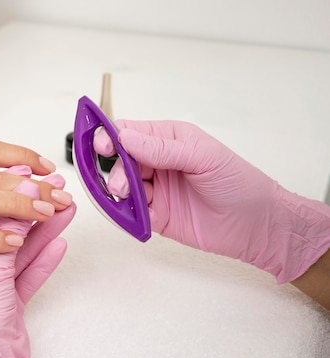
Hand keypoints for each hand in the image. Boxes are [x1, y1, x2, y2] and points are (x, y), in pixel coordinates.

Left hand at [0, 168, 75, 357]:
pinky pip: (27, 273)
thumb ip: (5, 225)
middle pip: (3, 224)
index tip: (34, 174)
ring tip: (67, 207)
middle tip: (56, 188)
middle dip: (32, 205)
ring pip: (20, 246)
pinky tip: (59, 242)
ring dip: (44, 227)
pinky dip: (43, 258)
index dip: (7, 187)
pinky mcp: (6, 302)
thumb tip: (25, 188)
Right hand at [94, 120, 329, 283]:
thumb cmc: (238, 183)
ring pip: (122, 187)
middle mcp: (157, 163)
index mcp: (168, 140)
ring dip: (119, 193)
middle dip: (115, 170)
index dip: (110, 136)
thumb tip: (123, 137)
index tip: (100, 145)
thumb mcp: (203, 157)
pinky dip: (127, 215)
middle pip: (119, 161)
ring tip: (128, 199)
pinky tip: (135, 217)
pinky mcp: (155, 216)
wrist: (256, 226)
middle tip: (123, 185)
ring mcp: (155, 190)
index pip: (129, 131)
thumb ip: (161, 149)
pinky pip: (131, 213)